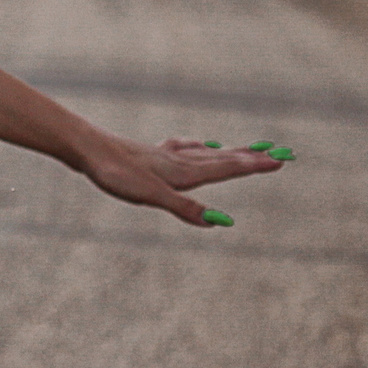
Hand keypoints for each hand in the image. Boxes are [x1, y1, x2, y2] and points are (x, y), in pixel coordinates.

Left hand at [76, 134, 286, 226]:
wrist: (86, 148)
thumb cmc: (117, 173)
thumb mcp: (151, 196)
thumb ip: (185, 209)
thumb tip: (219, 222)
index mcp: (184, 171)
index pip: (227, 168)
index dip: (253, 166)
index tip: (281, 160)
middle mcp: (180, 159)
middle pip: (223, 158)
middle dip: (252, 158)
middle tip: (281, 154)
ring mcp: (165, 154)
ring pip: (207, 153)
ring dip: (232, 152)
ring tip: (252, 148)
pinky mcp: (150, 153)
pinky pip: (185, 149)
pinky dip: (200, 148)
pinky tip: (201, 145)